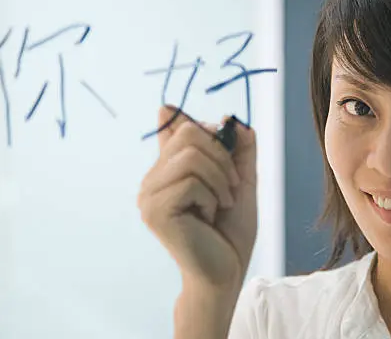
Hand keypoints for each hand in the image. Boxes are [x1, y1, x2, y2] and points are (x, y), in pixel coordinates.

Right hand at [137, 106, 257, 289]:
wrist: (226, 271)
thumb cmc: (230, 231)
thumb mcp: (240, 181)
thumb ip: (238, 150)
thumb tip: (229, 118)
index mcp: (167, 170)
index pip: (173, 124)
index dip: (203, 126)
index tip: (222, 139)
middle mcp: (152, 179)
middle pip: (188, 133)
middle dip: (222, 155)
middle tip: (232, 184)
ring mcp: (149, 195)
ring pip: (190, 156)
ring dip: (220, 178)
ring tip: (224, 202)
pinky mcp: (155, 210)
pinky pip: (190, 181)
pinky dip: (212, 196)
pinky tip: (210, 216)